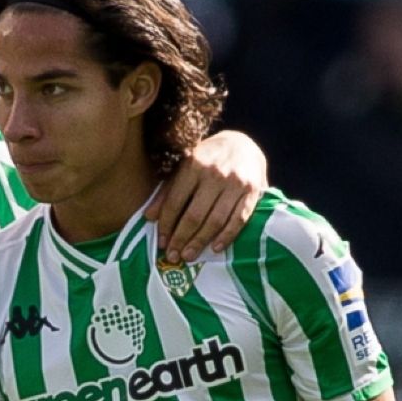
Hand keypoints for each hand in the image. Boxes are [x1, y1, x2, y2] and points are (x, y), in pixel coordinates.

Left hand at [145, 129, 267, 264]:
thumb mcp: (184, 168)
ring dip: (201, 241)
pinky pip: (239, 219)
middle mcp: (215, 174)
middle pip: (195, 215)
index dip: (167, 225)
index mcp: (193, 165)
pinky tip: (215, 248)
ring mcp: (235, 183)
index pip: (175, 202)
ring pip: (216, 220)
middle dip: (182, 238)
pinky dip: (227, 236)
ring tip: (189, 256)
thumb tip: (149, 217)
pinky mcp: (252, 191)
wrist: (243, 143)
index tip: (162, 243)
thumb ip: (167, 191)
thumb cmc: (207, 159)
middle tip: (173, 257)